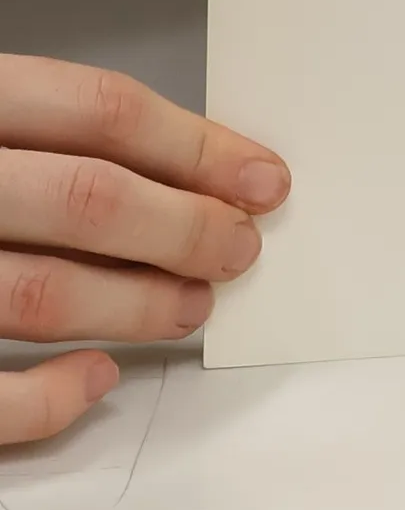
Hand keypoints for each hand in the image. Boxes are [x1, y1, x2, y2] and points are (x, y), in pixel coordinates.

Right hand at [0, 55, 289, 444]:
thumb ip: (37, 135)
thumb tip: (181, 168)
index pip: (97, 110)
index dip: (197, 146)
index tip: (261, 177)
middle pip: (85, 199)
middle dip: (183, 227)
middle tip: (236, 246)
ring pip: (39, 294)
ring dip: (136, 304)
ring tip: (190, 303)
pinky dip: (44, 399)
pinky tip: (95, 379)